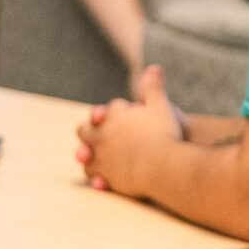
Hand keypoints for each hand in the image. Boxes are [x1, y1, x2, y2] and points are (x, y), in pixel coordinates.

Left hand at [77, 65, 186, 195]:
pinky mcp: (105, 176)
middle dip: (89, 130)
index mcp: (115, 116)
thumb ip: (153, 87)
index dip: (113, 112)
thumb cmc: (164, 133)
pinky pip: (95, 176)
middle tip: (97, 133)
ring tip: (95, 158)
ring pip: (85, 154)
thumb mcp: (161, 105)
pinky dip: (97, 177)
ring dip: (88, 155)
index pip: (109, 110)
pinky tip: (102, 181)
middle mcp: (102, 134)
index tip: (120, 114)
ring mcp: (101, 156)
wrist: (162, 164)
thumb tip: (153, 67)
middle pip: (85, 130)